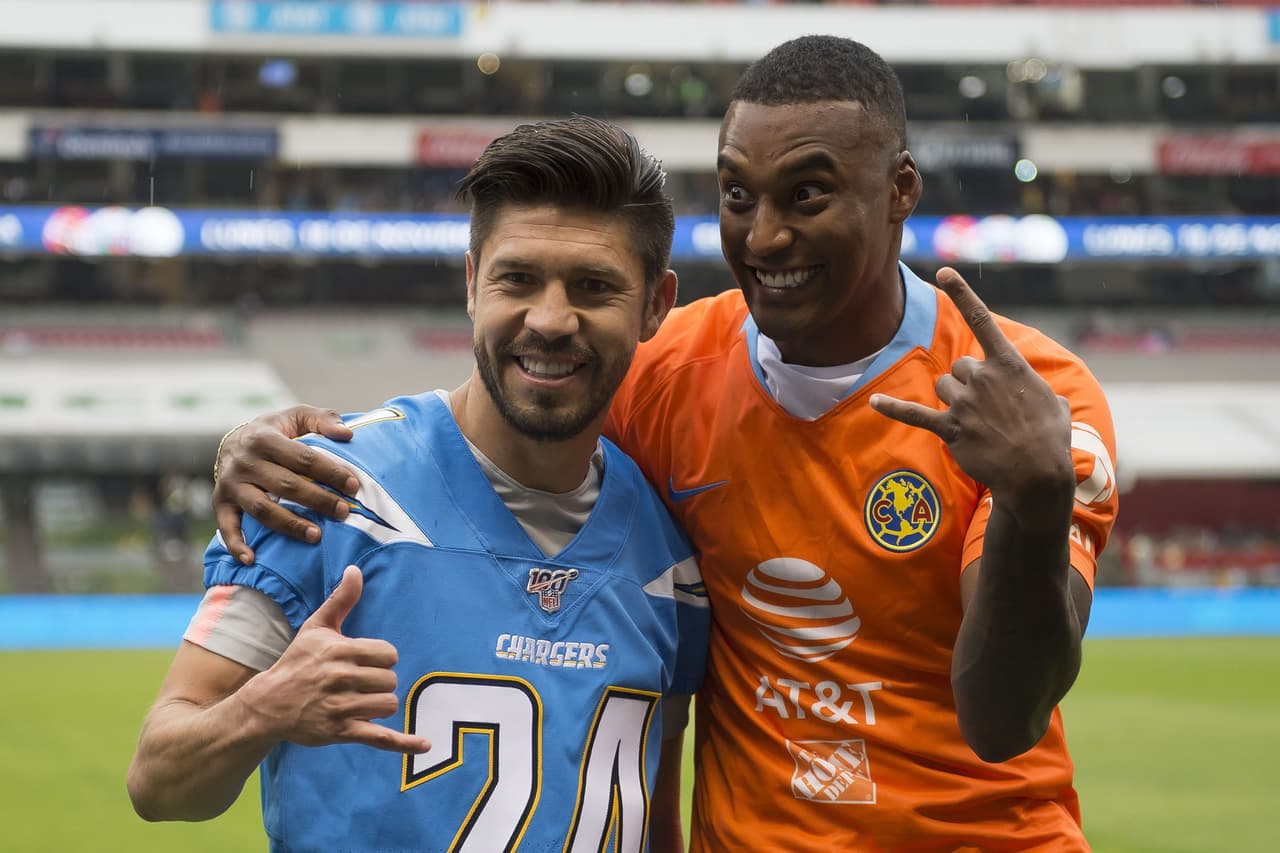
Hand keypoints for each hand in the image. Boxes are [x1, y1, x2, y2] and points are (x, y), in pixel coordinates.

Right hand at [212, 405, 358, 563]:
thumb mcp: (297, 416)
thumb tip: (347, 434)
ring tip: (317, 535)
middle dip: (318, 500)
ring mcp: (231, 484)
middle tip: (343, 512)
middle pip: (286, 486)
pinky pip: (227, 527)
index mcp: (265, 438)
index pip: (303, 458)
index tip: (353, 486)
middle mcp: (245, 462)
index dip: (330, 472)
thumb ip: (323, 419)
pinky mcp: (221, 503)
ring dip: (290, 525)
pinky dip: (236, 545)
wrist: (233, 440)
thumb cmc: (275, 431)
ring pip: (262, 509)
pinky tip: (252, 559)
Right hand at [238, 566, 429, 753]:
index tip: (367, 662)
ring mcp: (340, 707)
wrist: (268, 704)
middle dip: (381, 682)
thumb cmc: (297, 662)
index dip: (382, 659)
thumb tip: (356, 569)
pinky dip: (403, 743)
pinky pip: (380, 737)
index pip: (388, 654)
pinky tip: (425, 745)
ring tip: (362, 701)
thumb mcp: (316, 628)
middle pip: (390, 680)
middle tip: (361, 683)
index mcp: (339, 652)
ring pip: (388, 704)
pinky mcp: (340, 731)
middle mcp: (340, 679)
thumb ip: (340, 599)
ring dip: (381, 704)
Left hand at [869, 267, 1074, 525]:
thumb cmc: (1050, 439)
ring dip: (954, 401)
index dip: (962, 293)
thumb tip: (1032, 393)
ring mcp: (965, 403)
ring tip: (977, 424)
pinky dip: (893, 409)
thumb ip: (1033, 387)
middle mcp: (984, 378)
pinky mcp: (950, 428)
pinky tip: (873, 402)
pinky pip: (915, 414)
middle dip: (969, 384)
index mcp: (1010, 365)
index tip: (944, 272)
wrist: (1037, 475)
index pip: (981, 320)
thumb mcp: (1052, 401)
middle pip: (959, 367)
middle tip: (989, 410)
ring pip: (943, 388)